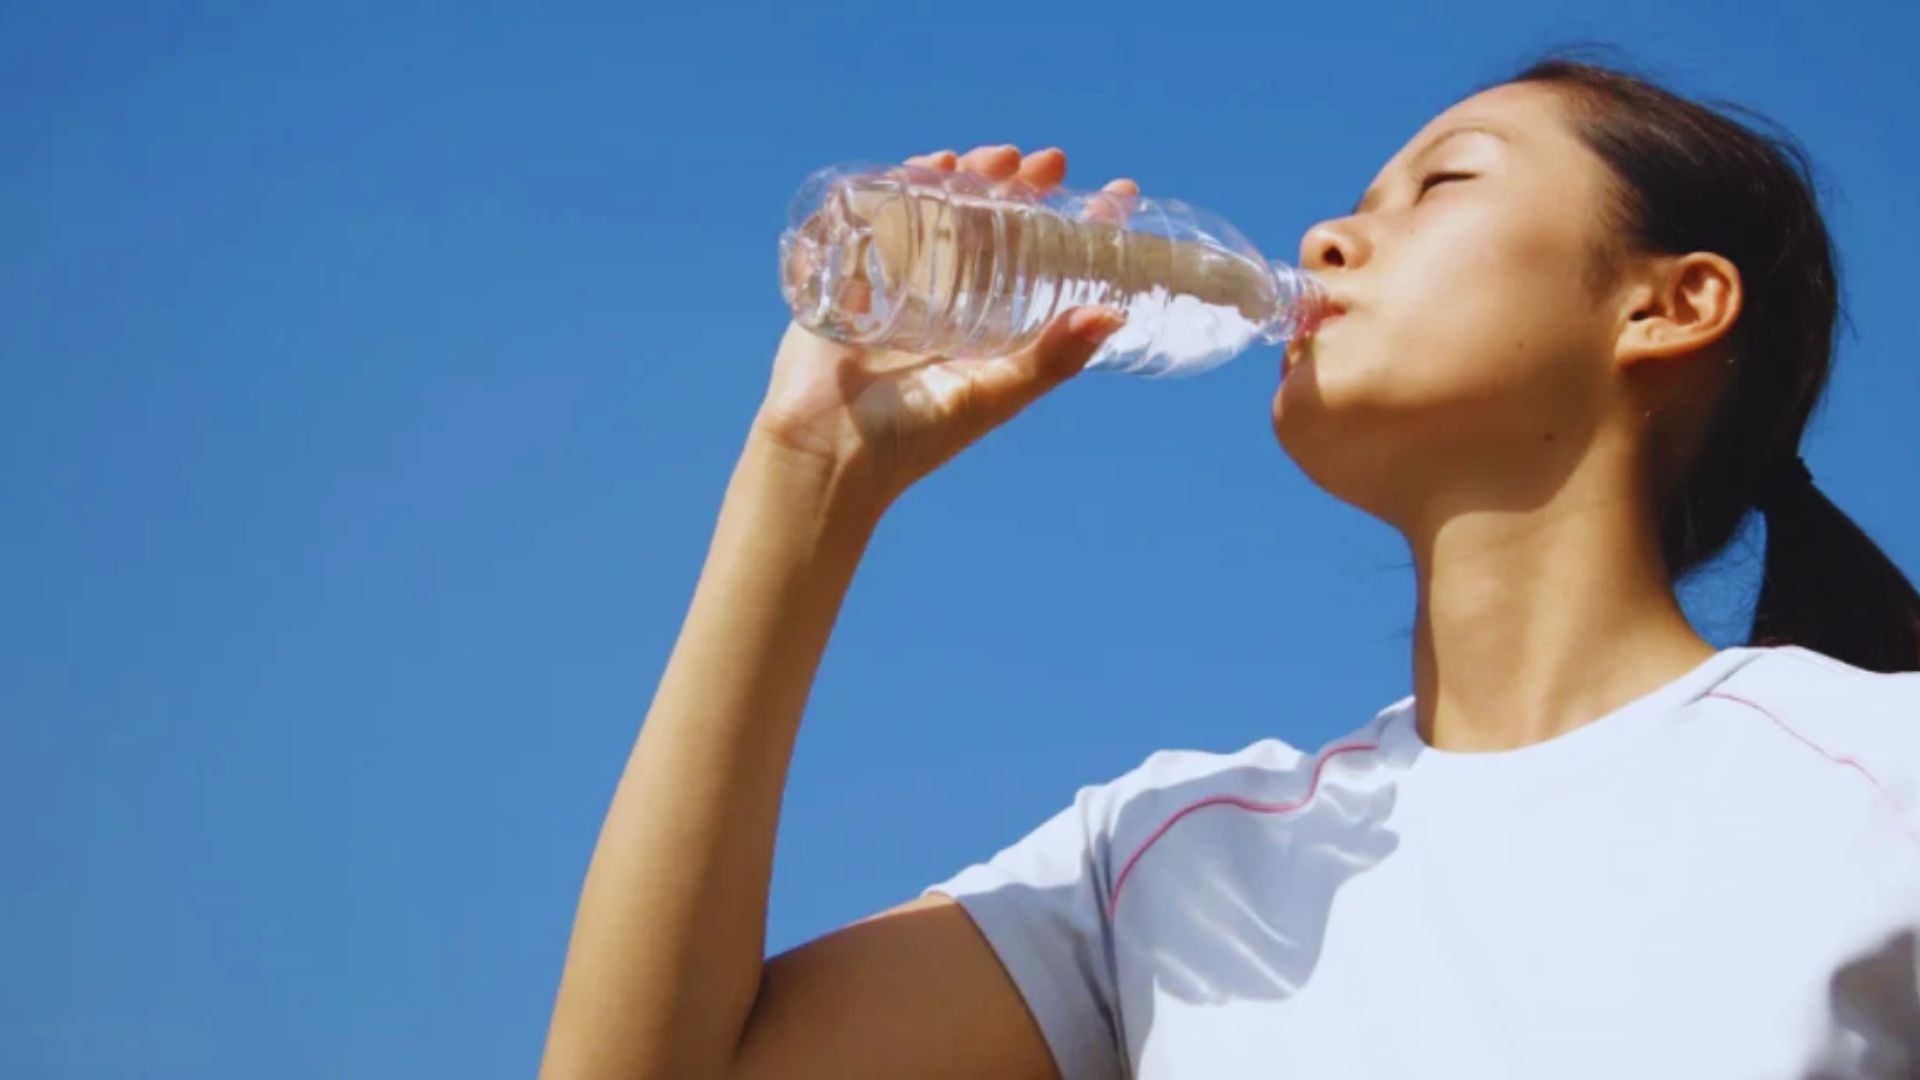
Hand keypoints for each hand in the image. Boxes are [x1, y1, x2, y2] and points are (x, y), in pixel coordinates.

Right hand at [752, 144, 1139, 514]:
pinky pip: (883, 215)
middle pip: (994, 225)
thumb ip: (1050, 360)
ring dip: (972, 176)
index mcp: (990, 329)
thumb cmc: (913, 437)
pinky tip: (931, 164)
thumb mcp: (994, 395)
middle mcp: (951, 300)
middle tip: (1052, 162)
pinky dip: (905, 183)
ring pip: (945, 212)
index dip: (1079, 226)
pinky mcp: (854, 272)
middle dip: (1023, 187)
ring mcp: (902, 283)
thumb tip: (1115, 315)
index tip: (1116, 192)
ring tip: (1000, 157)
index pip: (1044, 264)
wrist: (827, 451)